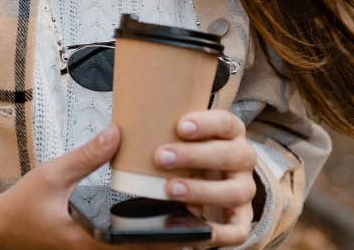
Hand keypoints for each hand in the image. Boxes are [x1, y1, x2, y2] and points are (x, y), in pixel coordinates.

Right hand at [0, 125, 189, 249]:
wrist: (0, 226)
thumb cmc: (23, 203)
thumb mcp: (53, 174)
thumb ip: (87, 155)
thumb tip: (118, 133)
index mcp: (86, 238)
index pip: (132, 243)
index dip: (163, 237)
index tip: (190, 224)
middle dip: (168, 240)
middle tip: (199, 223)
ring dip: (157, 240)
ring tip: (188, 221)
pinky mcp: (91, 248)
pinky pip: (121, 246)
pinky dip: (139, 237)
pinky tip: (156, 223)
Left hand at [153, 110, 258, 247]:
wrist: (176, 192)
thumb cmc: (172, 159)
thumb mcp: (162, 142)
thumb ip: (140, 136)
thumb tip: (111, 133)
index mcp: (227, 135)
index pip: (228, 123)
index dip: (208, 123)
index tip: (180, 126)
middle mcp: (240, 161)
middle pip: (235, 155)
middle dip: (197, 156)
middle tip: (162, 157)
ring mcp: (242, 190)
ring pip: (238, 191)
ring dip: (205, 189)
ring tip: (171, 189)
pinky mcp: (238, 220)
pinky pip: (239, 230)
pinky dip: (221, 231)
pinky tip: (195, 226)